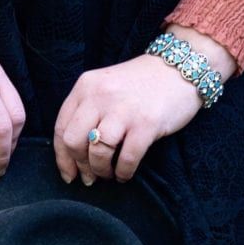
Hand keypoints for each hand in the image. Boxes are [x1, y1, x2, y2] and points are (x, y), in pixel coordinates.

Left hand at [53, 53, 208, 183]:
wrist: (181, 67)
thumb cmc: (142, 83)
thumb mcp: (106, 86)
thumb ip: (88, 110)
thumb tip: (76, 153)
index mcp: (86, 87)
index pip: (61, 127)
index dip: (62, 157)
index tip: (68, 174)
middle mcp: (100, 96)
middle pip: (74, 141)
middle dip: (80, 165)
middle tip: (90, 176)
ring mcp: (123, 110)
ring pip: (98, 152)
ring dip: (101, 171)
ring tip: (109, 174)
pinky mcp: (146, 124)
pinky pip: (126, 159)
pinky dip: (123, 172)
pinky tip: (125, 174)